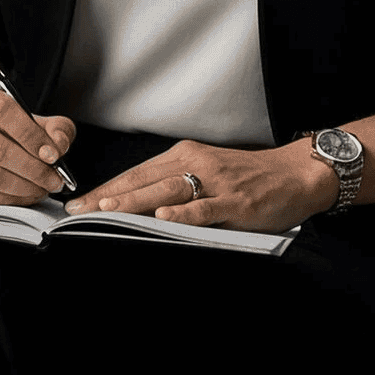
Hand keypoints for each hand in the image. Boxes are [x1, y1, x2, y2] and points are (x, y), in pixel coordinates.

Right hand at [0, 90, 75, 205]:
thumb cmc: (3, 130)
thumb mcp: (33, 120)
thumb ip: (55, 128)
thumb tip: (59, 144)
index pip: (5, 113)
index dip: (32, 136)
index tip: (53, 155)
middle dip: (34, 169)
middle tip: (53, 180)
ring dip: (22, 187)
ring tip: (41, 189)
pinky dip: (7, 200)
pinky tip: (22, 197)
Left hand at [68, 140, 336, 233]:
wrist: (295, 173)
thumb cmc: (249, 177)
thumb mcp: (207, 172)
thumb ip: (175, 184)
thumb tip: (136, 205)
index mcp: (185, 155)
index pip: (136, 173)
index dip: (106, 187)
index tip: (79, 202)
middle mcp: (195, 163)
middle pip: (143, 180)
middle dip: (108, 196)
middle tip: (79, 209)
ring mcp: (215, 182)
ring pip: (166, 190)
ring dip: (134, 201)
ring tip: (107, 210)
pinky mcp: (235, 201)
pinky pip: (204, 208)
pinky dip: (183, 213)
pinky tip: (163, 218)